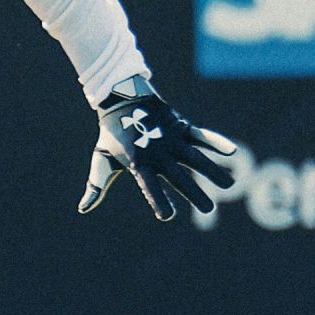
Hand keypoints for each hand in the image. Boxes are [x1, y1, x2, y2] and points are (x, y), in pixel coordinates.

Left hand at [78, 75, 236, 220]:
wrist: (121, 98)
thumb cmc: (113, 135)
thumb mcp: (102, 159)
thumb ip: (97, 185)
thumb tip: (83, 209)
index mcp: (139, 164)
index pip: (149, 187)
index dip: (157, 200)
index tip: (166, 216)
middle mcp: (158, 153)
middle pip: (178, 176)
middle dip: (193, 192)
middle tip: (209, 209)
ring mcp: (171, 139)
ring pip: (194, 157)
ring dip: (211, 170)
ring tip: (229, 185)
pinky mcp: (181, 126)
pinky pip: (200, 135)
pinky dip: (215, 141)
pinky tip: (231, 151)